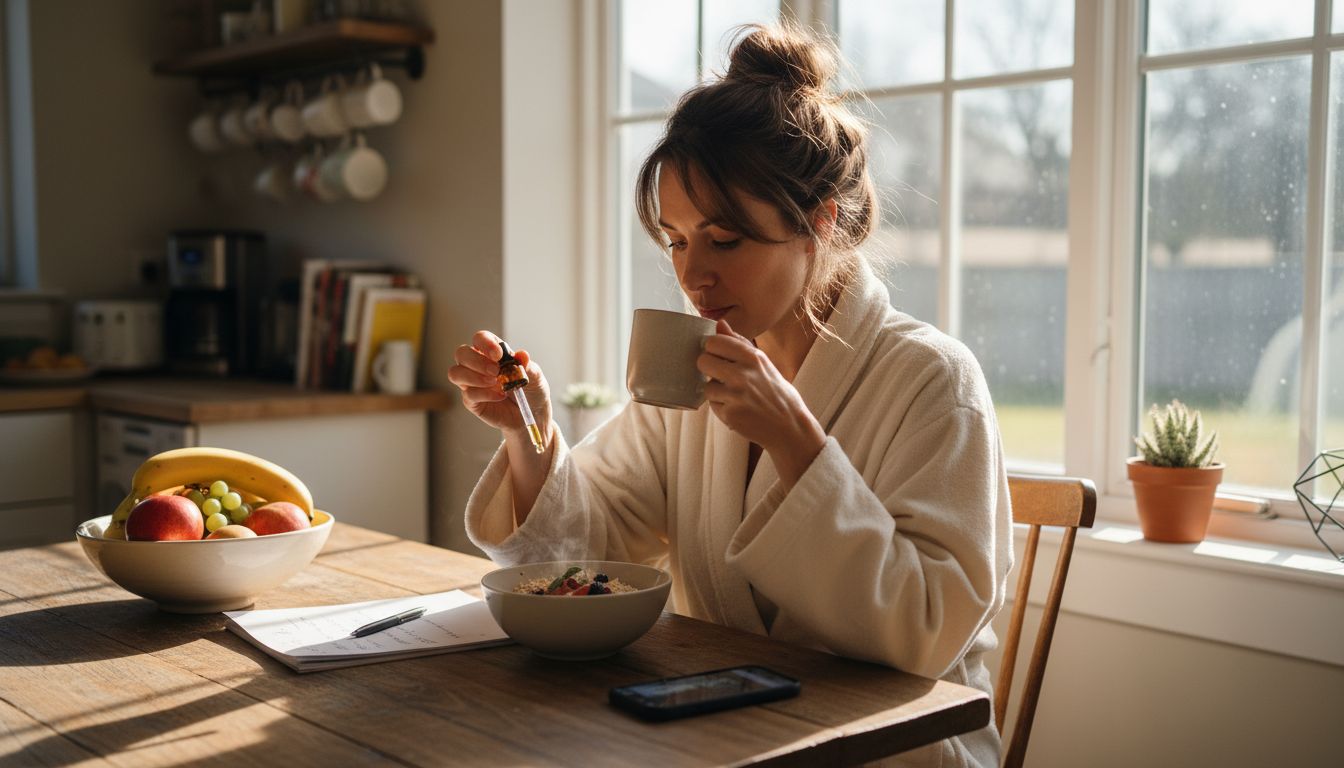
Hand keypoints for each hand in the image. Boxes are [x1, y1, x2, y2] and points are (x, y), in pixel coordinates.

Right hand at [447, 330, 552, 437]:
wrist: (532, 415)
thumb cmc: (532, 391)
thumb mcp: (535, 377)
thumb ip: (528, 366)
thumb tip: (522, 355)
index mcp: (492, 353)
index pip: (480, 338)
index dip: (485, 343)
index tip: (498, 355)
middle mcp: (478, 365)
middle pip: (461, 353)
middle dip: (477, 361)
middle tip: (496, 371)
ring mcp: (472, 383)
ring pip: (455, 373)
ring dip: (474, 377)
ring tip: (495, 383)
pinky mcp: (471, 400)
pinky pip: (468, 394)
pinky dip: (484, 395)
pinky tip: (500, 396)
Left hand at [698, 320, 825, 485]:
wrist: (790, 426)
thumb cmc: (776, 392)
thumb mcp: (763, 362)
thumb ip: (739, 343)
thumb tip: (719, 323)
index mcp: (752, 356)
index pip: (713, 342)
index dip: (712, 349)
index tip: (720, 357)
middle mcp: (742, 374)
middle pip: (703, 361)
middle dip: (709, 369)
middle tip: (723, 377)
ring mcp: (735, 395)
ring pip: (707, 386)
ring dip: (717, 392)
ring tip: (736, 397)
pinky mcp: (730, 415)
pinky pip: (713, 405)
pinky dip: (722, 408)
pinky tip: (739, 409)